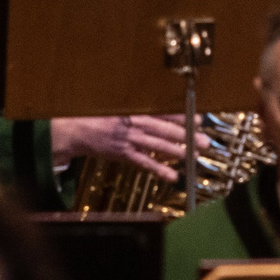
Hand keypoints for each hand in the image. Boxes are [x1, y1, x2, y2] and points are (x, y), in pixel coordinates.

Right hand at [52, 114, 189, 177]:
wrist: (75, 130)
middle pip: (163, 129)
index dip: (181, 116)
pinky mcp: (122, 154)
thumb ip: (138, 107)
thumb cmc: (98, 115)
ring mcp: (128, 139)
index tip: (199, 119)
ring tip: (194, 156)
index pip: (162, 112)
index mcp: (133, 109)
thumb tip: (164, 107)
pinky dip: (158, 169)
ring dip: (177, 151)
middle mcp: (132, 123)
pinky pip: (143, 163)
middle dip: (186, 135)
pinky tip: (172, 176)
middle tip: (204, 140)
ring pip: (156, 146)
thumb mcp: (117, 104)